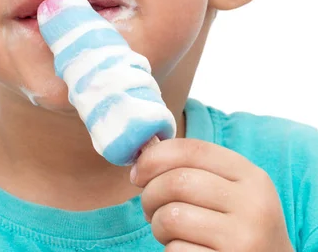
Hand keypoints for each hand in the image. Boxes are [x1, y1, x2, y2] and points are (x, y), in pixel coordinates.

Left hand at [130, 138, 293, 250]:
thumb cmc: (237, 226)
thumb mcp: (231, 191)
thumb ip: (195, 168)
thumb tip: (144, 150)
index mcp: (251, 177)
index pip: (193, 149)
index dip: (156, 156)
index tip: (138, 172)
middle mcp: (253, 205)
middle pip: (177, 182)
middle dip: (150, 194)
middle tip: (148, 207)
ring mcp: (243, 240)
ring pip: (171, 217)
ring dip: (157, 224)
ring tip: (165, 229)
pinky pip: (175, 250)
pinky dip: (169, 249)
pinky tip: (183, 249)